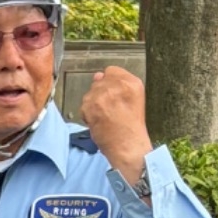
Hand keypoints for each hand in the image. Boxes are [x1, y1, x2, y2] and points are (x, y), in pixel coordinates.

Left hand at [80, 66, 152, 182]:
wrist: (127, 146)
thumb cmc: (132, 127)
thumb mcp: (134, 99)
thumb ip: (117, 85)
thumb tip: (97, 76)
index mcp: (132, 83)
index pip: (111, 71)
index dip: (109, 84)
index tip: (113, 95)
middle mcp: (118, 85)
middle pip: (99, 81)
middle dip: (101, 94)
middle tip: (109, 109)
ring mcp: (103, 94)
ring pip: (90, 93)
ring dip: (93, 104)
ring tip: (105, 116)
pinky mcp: (91, 105)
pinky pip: (83, 105)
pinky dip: (87, 114)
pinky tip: (98, 122)